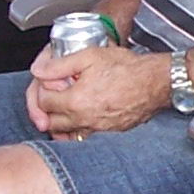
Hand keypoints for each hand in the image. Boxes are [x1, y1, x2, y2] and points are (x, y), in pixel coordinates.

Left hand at [25, 45, 167, 134]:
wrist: (155, 81)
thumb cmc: (127, 68)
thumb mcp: (89, 56)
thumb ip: (59, 65)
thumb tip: (39, 72)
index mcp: (75, 102)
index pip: (43, 102)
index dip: (42, 90)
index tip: (50, 83)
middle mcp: (84, 120)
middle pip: (50, 123)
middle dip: (47, 109)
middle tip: (54, 95)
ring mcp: (97, 130)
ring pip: (66, 135)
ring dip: (60, 123)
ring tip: (65, 107)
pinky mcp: (109, 134)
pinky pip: (84, 137)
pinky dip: (77, 130)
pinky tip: (82, 117)